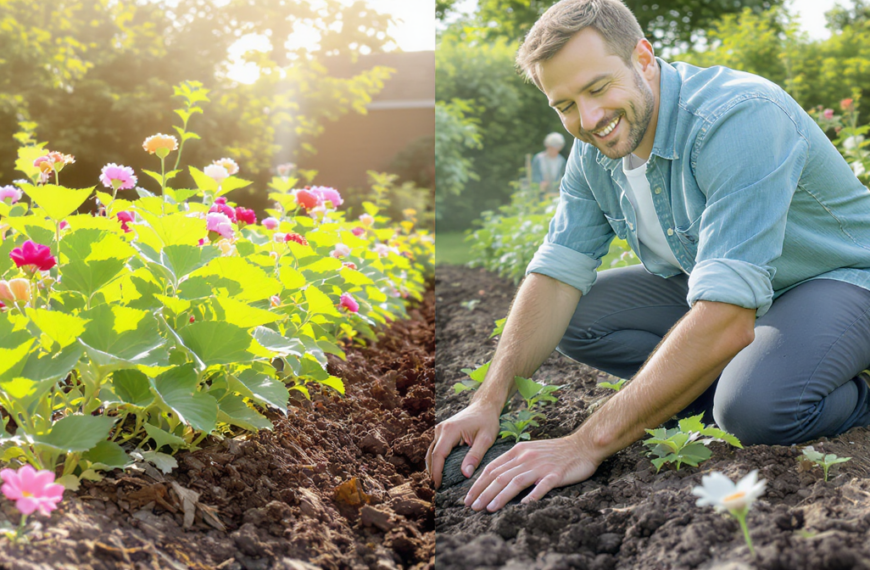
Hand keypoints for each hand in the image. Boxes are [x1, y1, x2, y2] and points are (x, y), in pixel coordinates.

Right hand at [426, 400, 501, 488]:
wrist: (484, 405)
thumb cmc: (487, 421)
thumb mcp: (486, 438)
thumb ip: (475, 456)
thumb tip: (465, 474)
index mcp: (450, 430)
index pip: (438, 455)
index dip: (436, 472)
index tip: (437, 486)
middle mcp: (441, 429)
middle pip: (431, 455)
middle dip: (432, 473)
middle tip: (435, 491)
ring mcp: (439, 429)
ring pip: (431, 452)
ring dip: (432, 467)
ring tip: (436, 484)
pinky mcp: (441, 432)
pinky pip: (435, 448)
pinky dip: (435, 461)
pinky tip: (440, 472)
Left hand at [463, 435, 601, 511]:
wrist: (582, 445)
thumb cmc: (555, 451)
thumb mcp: (530, 451)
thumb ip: (514, 462)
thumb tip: (494, 478)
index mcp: (518, 451)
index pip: (492, 468)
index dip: (478, 483)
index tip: (468, 497)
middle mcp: (526, 458)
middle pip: (500, 476)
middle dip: (483, 492)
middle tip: (472, 507)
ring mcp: (540, 466)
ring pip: (515, 482)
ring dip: (500, 496)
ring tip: (488, 508)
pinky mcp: (555, 474)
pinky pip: (542, 486)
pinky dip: (531, 496)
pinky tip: (522, 506)